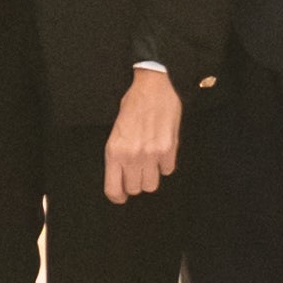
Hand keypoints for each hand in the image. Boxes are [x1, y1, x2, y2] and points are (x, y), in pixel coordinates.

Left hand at [102, 66, 184, 206]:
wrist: (153, 87)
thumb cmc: (132, 106)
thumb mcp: (116, 132)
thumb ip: (118, 155)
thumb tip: (122, 176)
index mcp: (114, 152)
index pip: (113, 189)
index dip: (118, 195)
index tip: (121, 195)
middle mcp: (132, 156)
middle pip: (135, 189)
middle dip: (136, 182)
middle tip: (137, 171)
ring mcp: (151, 154)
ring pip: (152, 184)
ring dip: (151, 176)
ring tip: (149, 162)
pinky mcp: (169, 149)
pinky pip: (168, 170)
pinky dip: (165, 165)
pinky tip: (161, 151)